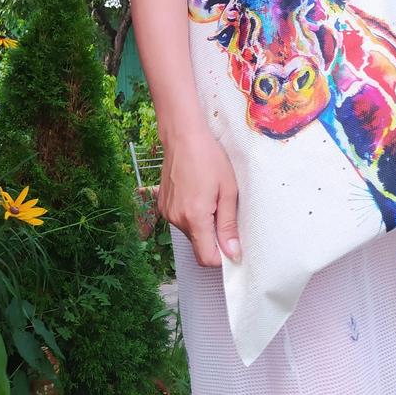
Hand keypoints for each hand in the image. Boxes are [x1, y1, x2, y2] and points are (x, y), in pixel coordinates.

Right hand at [157, 127, 241, 268]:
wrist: (183, 135)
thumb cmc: (208, 157)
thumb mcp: (228, 190)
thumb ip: (228, 225)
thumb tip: (233, 254)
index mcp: (195, 217)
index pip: (206, 258)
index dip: (222, 258)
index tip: (233, 246)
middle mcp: (177, 219)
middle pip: (199, 246)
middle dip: (214, 238)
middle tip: (223, 210)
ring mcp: (167, 212)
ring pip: (190, 233)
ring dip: (202, 225)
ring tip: (209, 197)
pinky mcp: (162, 205)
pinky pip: (180, 220)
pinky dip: (191, 215)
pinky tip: (197, 193)